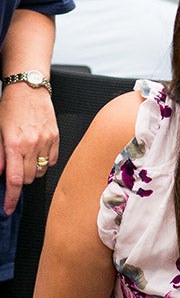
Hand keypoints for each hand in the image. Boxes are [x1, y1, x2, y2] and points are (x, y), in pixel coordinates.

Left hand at [0, 83, 57, 213]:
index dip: (12, 198)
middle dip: (21, 179)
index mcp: (14, 144)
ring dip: (32, 170)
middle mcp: (32, 145)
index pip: (15, 180)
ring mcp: (47, 142)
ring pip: (41, 171)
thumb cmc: (11, 106)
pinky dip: (44, 161)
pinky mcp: (56, 138)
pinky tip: (37, 151)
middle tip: (14, 169)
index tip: (9, 208)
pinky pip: (52, 160)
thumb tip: (0, 173)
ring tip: (25, 157)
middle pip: (29, 178)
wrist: (29, 88)